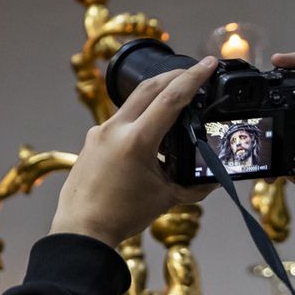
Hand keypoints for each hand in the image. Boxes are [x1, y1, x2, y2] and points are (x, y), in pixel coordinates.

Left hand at [50, 57, 218, 247]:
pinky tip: (152, 131)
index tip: (208, 64)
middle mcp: (115, 130)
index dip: (193, 78)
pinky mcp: (92, 140)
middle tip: (196, 71)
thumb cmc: (120, 216)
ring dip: (157, 94)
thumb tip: (214, 179)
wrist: (81, 230)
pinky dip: (140, 117)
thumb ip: (194, 186)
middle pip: (150, 87)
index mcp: (136, 141)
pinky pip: (121, 119)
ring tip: (177, 99)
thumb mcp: (165, 198)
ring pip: (133, 101)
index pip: (171, 98)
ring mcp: (100, 132)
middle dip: (175, 75)